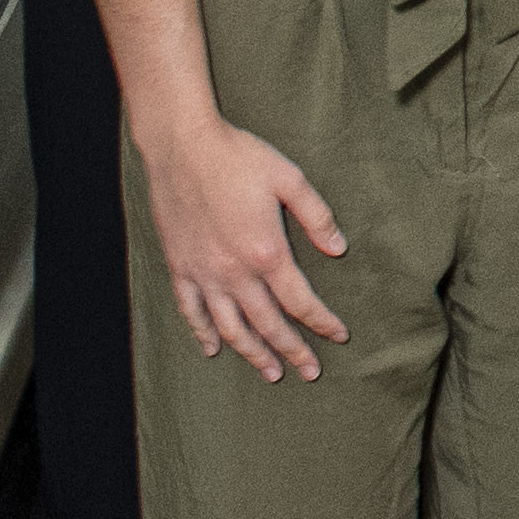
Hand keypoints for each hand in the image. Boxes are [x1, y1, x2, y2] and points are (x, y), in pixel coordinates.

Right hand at [143, 109, 349, 381]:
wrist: (183, 145)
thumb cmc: (239, 157)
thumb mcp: (290, 179)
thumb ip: (317, 217)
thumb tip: (339, 250)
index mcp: (267, 252)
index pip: (301, 301)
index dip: (322, 322)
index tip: (340, 336)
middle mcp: (234, 272)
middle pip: (268, 324)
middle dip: (292, 351)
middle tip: (310, 372)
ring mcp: (203, 273)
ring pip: (230, 327)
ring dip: (252, 353)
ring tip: (269, 373)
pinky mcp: (179, 267)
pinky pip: (191, 311)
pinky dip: (202, 333)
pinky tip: (212, 350)